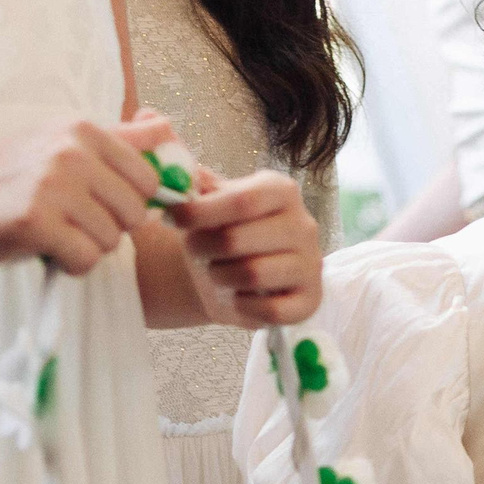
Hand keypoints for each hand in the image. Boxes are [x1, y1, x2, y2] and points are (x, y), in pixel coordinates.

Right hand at [0, 115, 163, 275]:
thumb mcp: (51, 146)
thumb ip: (112, 142)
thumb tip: (168, 128)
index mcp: (80, 128)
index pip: (151, 173)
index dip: (132, 201)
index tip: (100, 207)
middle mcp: (72, 148)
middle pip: (137, 211)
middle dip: (107, 227)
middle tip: (62, 222)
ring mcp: (53, 183)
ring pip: (112, 240)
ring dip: (83, 248)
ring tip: (43, 233)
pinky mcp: (34, 222)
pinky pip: (86, 261)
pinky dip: (66, 267)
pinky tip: (35, 250)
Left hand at [172, 169, 323, 328]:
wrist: (236, 274)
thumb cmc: (222, 233)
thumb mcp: (210, 202)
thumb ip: (197, 186)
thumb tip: (183, 173)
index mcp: (281, 192)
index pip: (243, 200)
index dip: (201, 212)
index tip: (172, 218)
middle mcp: (303, 225)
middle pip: (239, 239)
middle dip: (203, 247)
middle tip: (193, 249)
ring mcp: (311, 264)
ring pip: (253, 274)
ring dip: (221, 277)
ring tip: (216, 272)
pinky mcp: (311, 300)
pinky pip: (271, 310)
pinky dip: (243, 306)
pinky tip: (238, 297)